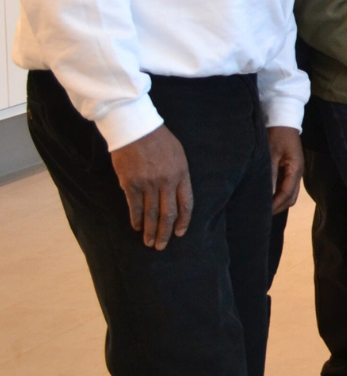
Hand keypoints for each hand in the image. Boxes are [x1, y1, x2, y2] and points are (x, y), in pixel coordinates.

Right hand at [110, 126, 191, 249]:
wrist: (136, 129)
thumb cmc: (159, 140)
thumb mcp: (178, 155)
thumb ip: (178, 176)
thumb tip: (174, 195)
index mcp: (181, 174)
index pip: (186, 204)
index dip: (183, 221)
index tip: (179, 233)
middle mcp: (166, 182)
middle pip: (168, 213)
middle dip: (165, 232)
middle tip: (161, 246)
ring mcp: (148, 184)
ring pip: (151, 214)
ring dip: (150, 230)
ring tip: (148, 242)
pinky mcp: (130, 184)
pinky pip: (134, 206)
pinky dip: (136, 219)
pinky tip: (136, 226)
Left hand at [267, 127, 303, 213]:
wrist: (282, 118)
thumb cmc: (276, 134)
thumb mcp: (271, 153)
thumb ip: (270, 174)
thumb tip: (266, 195)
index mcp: (295, 170)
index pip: (287, 194)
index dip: (275, 205)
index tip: (262, 213)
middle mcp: (297, 173)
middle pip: (290, 198)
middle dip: (277, 207)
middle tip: (261, 213)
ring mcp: (294, 171)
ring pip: (289, 194)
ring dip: (278, 201)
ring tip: (263, 206)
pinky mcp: (289, 168)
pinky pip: (285, 187)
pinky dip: (277, 194)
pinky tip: (267, 195)